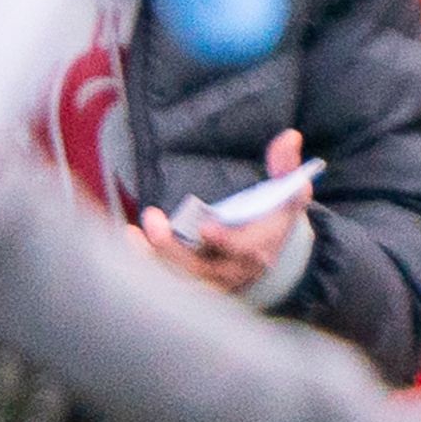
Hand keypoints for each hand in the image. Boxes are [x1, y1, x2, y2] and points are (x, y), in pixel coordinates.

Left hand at [139, 130, 308, 294]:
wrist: (269, 255)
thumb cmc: (274, 217)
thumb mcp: (288, 191)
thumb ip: (286, 166)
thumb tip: (289, 137)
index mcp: (262, 246)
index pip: (246, 249)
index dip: (226, 241)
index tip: (205, 226)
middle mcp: (235, 269)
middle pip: (204, 268)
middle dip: (176, 248)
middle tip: (154, 219)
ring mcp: (212, 282)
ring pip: (180, 278)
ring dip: (154, 255)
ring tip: (135, 230)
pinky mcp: (193, 285)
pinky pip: (165, 280)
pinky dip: (146, 261)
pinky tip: (131, 238)